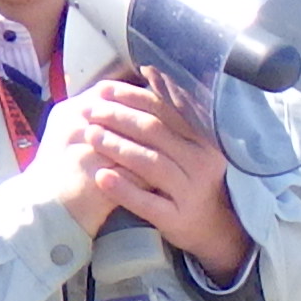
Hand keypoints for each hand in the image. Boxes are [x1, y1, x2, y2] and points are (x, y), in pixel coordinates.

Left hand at [59, 77, 255, 280]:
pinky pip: (147, 202)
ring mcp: (190, 191)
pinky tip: (101, 177)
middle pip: (155, 132)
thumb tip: (150, 73)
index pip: (164, 110)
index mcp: (202, 138)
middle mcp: (201, 162)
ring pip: (150, 163)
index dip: (132, 97)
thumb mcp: (188, 145)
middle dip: (118, 118)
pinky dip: (123, 188)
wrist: (210, 227)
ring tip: (90, 136)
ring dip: (117, 146)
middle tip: (90, 111)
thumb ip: (170, 116)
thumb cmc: (189, 179)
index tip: (104, 91)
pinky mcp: (176, 218)